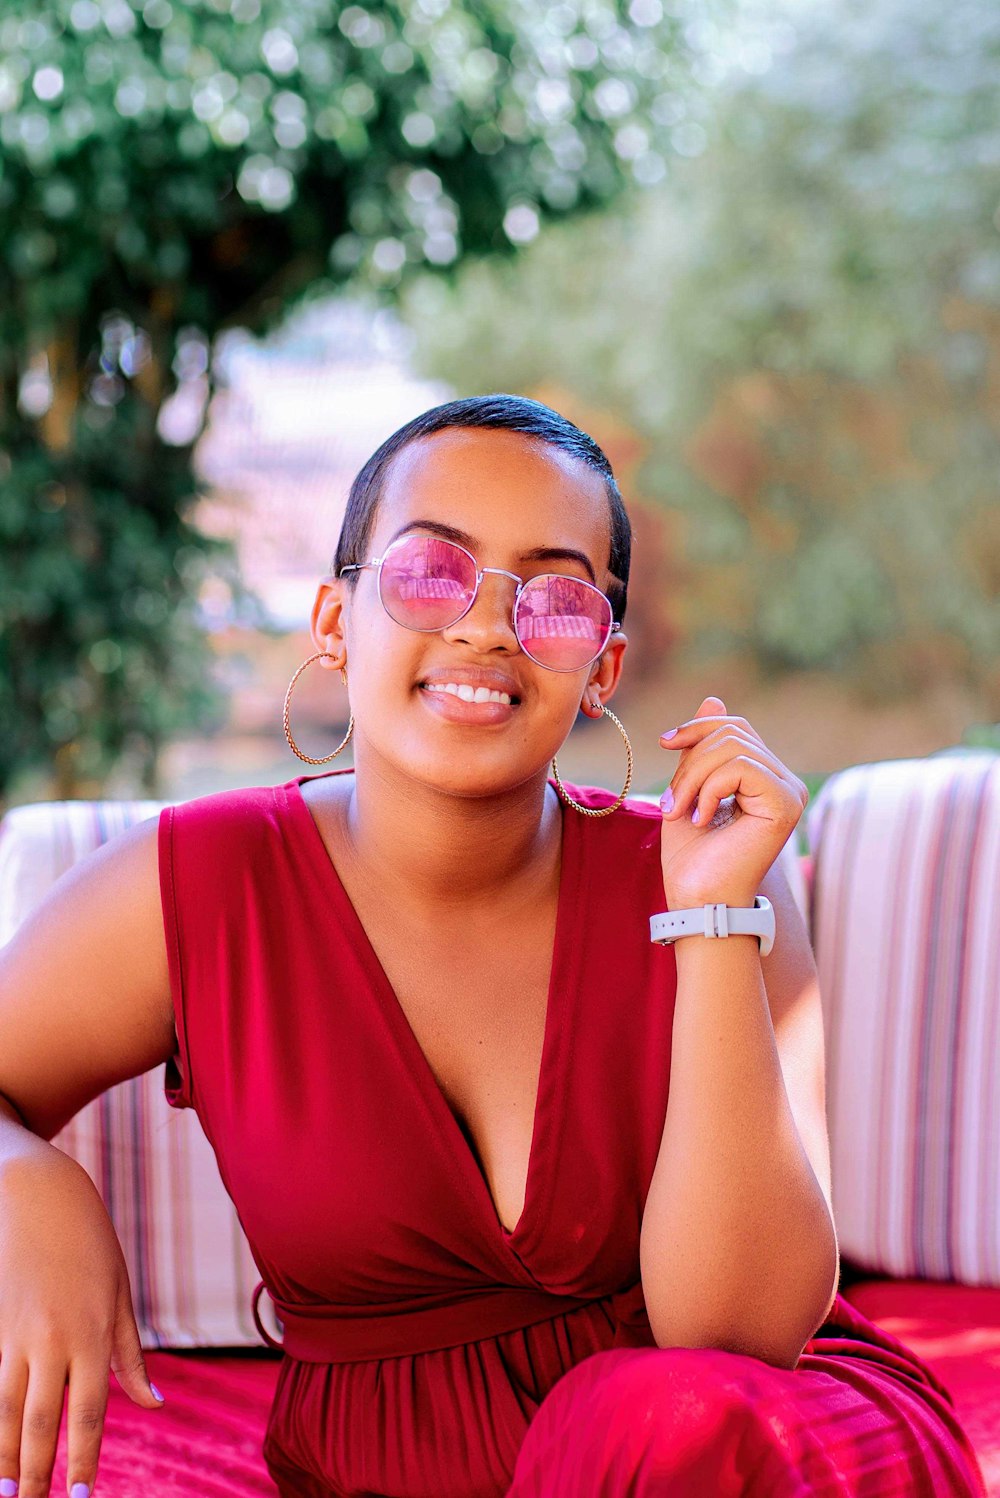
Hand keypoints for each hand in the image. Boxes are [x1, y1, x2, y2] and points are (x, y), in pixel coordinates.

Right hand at [0, 1148, 164, 1497]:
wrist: (39, 1194)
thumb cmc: (90, 1243)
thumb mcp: (119, 1293)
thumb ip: (130, 1356)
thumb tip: (153, 1405)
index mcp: (91, 1334)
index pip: (87, 1413)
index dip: (82, 1459)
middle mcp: (51, 1340)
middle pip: (38, 1422)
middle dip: (35, 1473)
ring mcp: (15, 1334)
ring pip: (3, 1410)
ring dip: (2, 1457)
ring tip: (5, 1493)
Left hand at [657, 695, 808, 909]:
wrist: (696, 898)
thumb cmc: (691, 854)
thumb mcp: (688, 786)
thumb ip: (702, 748)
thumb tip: (713, 699)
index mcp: (765, 777)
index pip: (736, 727)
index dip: (698, 727)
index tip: (664, 742)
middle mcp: (784, 782)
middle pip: (732, 732)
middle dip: (690, 761)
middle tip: (670, 802)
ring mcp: (790, 792)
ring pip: (733, 747)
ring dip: (693, 778)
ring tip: (680, 811)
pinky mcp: (786, 804)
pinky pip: (740, 767)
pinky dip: (709, 790)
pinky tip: (702, 819)